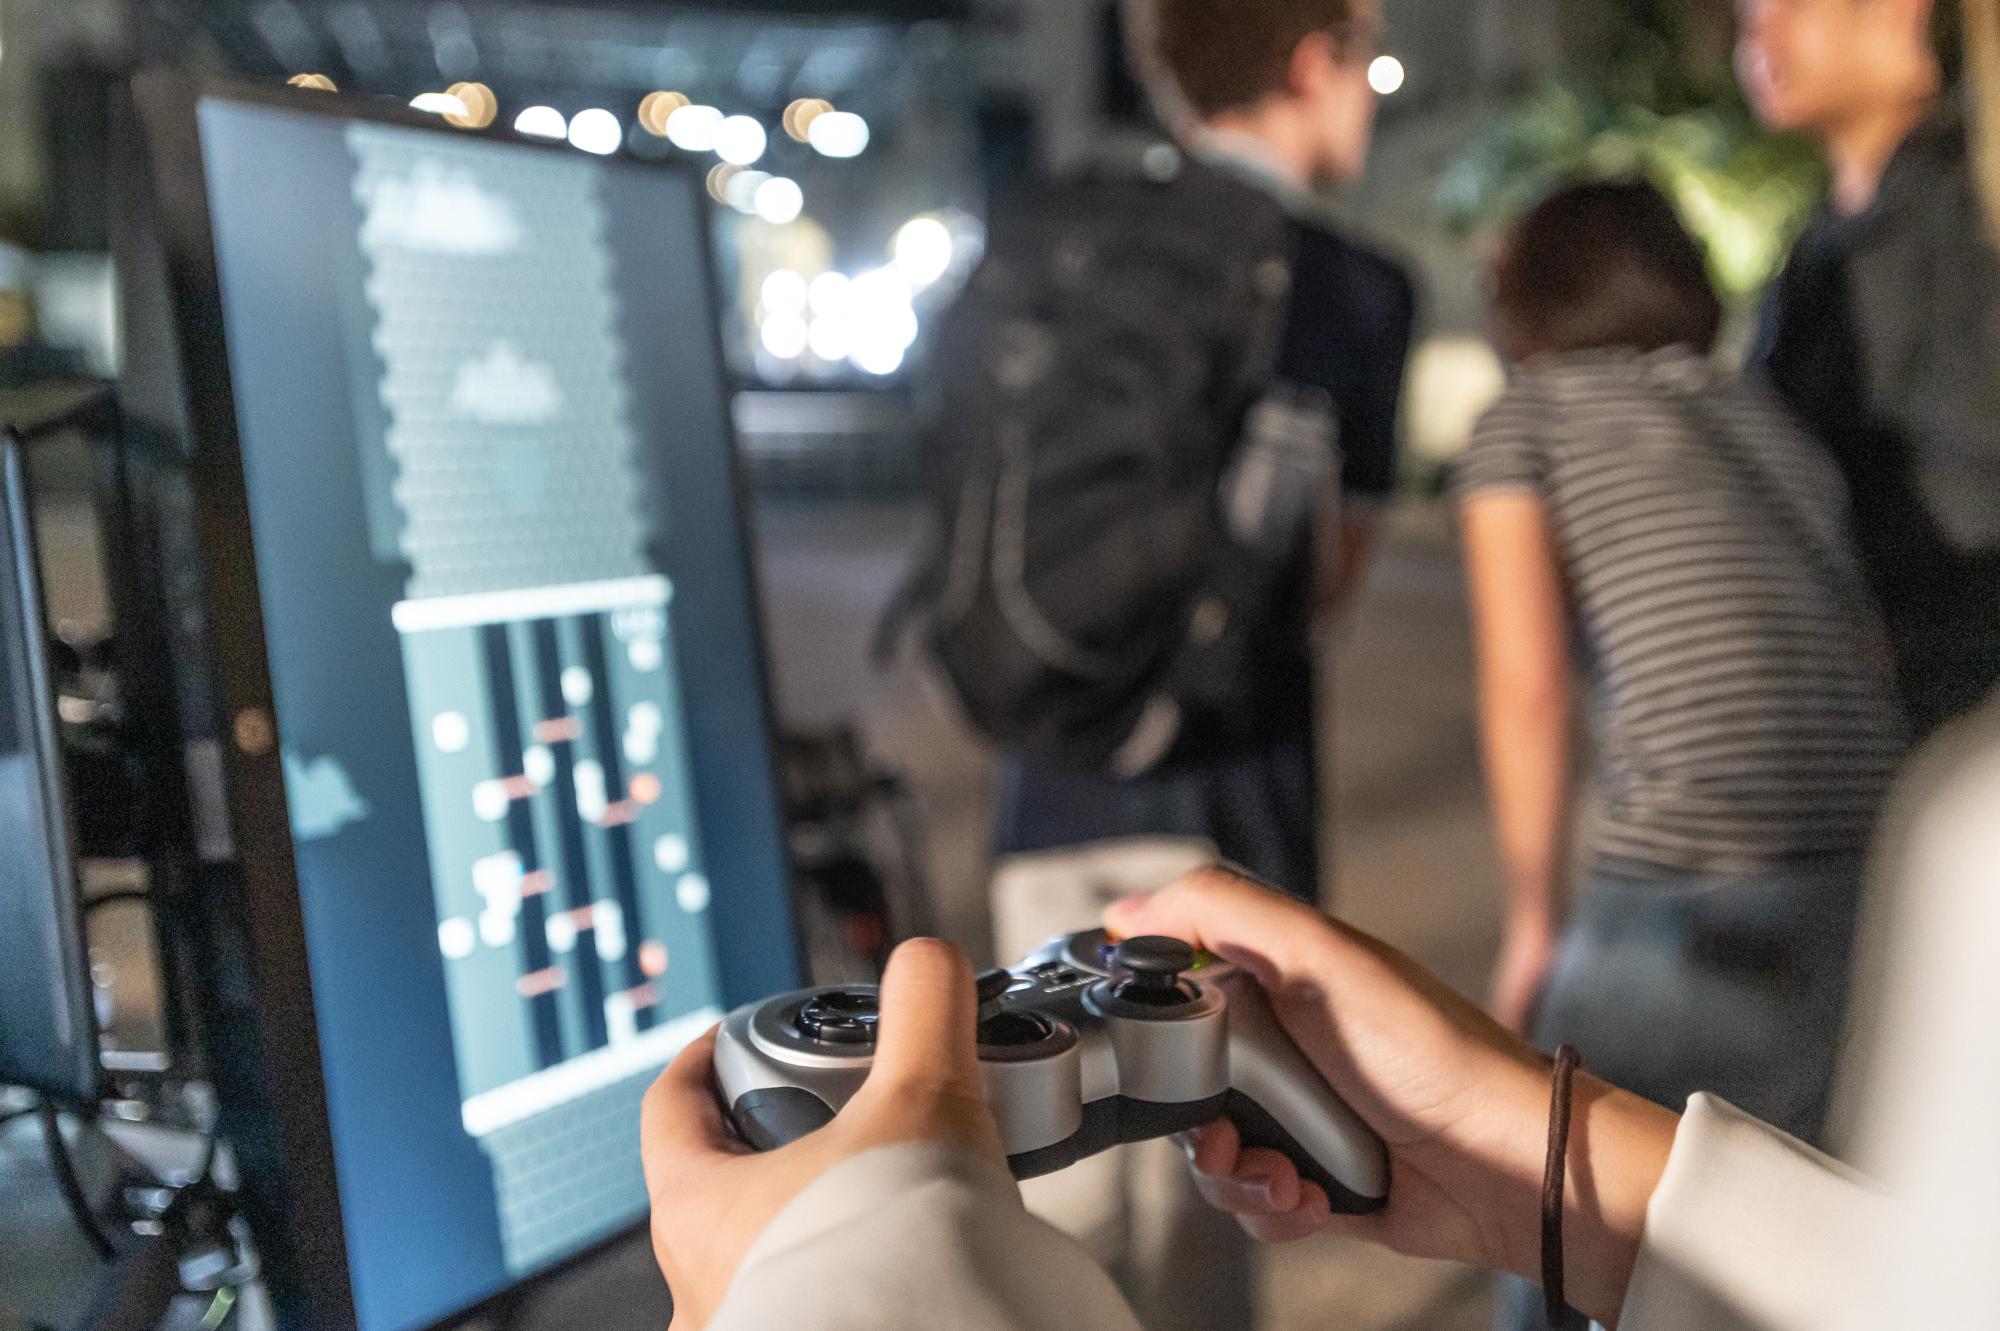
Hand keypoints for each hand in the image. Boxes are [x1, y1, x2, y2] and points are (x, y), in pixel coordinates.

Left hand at [640, 939, 1004, 1328]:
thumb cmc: (897, 1252)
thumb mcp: (921, 1099)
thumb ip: (922, 1014)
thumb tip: (927, 962)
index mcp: (696, 1208)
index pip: (670, 1108)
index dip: (702, 1058)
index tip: (732, 1038)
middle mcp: (698, 1283)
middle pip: (717, 1181)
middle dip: (775, 1140)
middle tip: (837, 1114)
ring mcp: (742, 1328)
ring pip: (758, 1254)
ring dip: (807, 1218)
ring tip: (880, 1196)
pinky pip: (804, 1307)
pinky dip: (841, 1280)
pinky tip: (894, 1270)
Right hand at [1108, 867, 1676, 1326]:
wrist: (1505, 1164)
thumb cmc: (1428, 1049)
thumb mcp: (1320, 955)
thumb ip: (1221, 912)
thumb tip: (1122, 910)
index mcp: (1274, 979)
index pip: (1173, 993)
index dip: (1151, 1027)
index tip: (1154, 1055)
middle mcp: (1280, 1046)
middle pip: (1178, 1086)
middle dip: (1194, 1123)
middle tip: (1229, 1136)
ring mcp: (1296, 1117)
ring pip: (1207, 1154)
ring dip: (1237, 1175)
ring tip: (1287, 1178)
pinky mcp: (1313, 1181)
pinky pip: (1250, 1202)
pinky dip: (1273, 1208)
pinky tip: (1315, 1200)